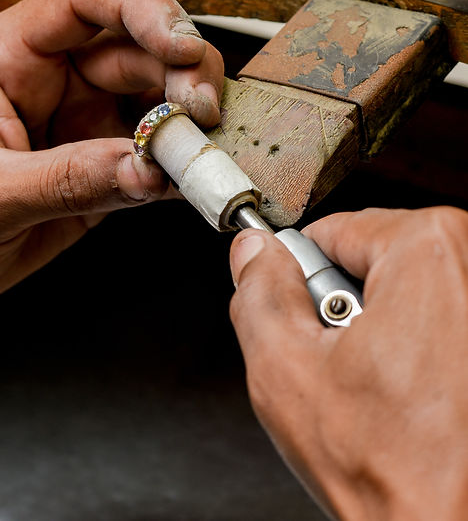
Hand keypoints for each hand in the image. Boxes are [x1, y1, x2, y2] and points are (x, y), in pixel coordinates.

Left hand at [0, 0, 222, 310]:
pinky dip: (179, 168)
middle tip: (201, 116)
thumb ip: (66, 181)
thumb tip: (145, 166)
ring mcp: (76, 123)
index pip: (85, 0)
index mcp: (6, 58)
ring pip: (154, 100)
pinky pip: (151, 157)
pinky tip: (192, 183)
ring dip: (187, 124)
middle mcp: (49, 81)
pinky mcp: (93, 168)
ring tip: (200, 157)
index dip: (142, 9)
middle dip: (180, 73)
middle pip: (136, 47)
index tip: (179, 44)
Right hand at [229, 207, 467, 519]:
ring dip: (384, 331)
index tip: (305, 322)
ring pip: (413, 294)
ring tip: (379, 389)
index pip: (333, 231)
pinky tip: (414, 399)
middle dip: (346, 305)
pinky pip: (447, 324)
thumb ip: (258, 291)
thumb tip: (254, 254)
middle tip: (341, 365)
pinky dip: (426, 352)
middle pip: (377, 259)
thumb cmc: (389, 470)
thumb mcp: (284, 367)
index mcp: (432, 251)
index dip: (301, 281)